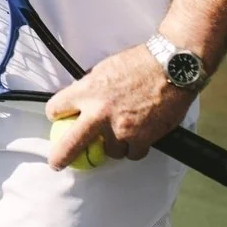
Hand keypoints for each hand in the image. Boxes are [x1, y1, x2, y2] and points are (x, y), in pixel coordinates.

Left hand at [45, 43, 195, 167]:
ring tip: (120, 133)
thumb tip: (82, 99)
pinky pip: (132, 154)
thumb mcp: (103, 68)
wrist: (170, 68)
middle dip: (60, 156)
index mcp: (86, 91)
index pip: (56, 108)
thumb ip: (90, 87)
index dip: (56, 113)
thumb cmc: (139, 63)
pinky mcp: (143, 138)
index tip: (58, 118)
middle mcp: (99, 112)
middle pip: (71, 144)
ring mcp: (121, 128)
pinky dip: (134, 149)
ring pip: (109, 151)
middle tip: (56, 163)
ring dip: (112, 145)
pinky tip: (137, 138)